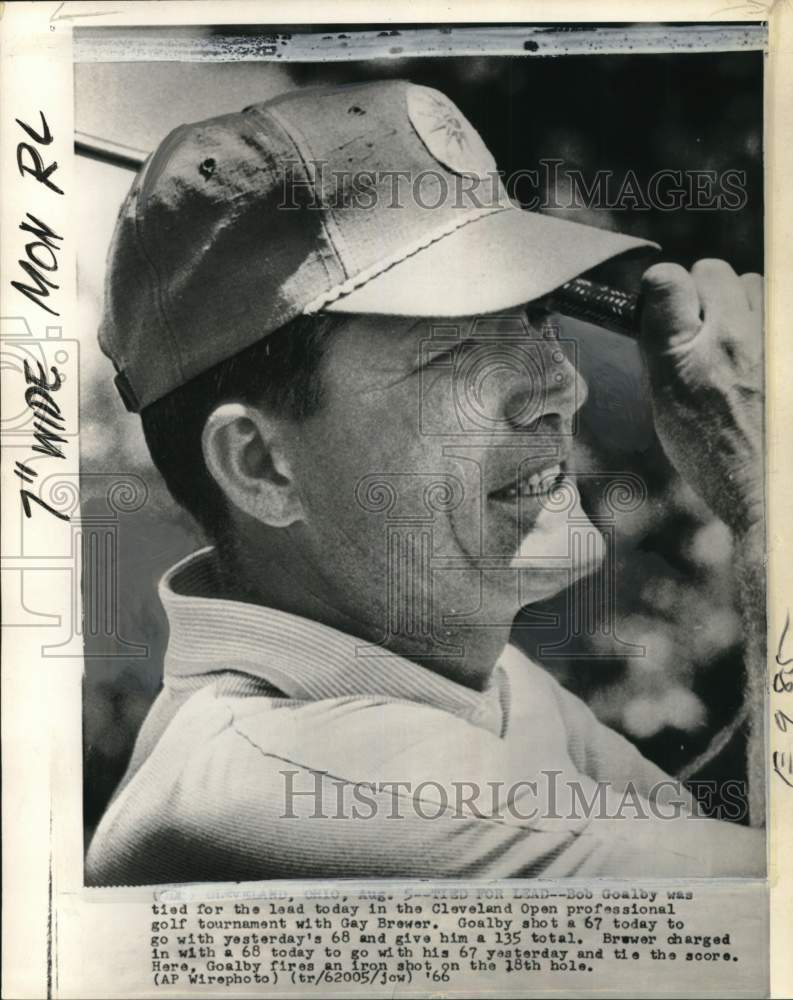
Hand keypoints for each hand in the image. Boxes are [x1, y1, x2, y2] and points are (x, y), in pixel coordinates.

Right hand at [639, 259, 762, 535]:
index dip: (665, 294)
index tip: (666, 316)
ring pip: (758, 287)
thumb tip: (659, 296)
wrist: (773, 491)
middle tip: (708, 342)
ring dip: (749, 310)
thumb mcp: (667, 402)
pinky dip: (771, 330)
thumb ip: (660, 342)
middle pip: (718, 274)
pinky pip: (778, 312)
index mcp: (691, 353)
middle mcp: (738, 336)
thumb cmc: (718, 455)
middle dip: (710, 299)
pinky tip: (766, 366)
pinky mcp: (788, 351)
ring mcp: (776, 339)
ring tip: (746, 356)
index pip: (669, 280)